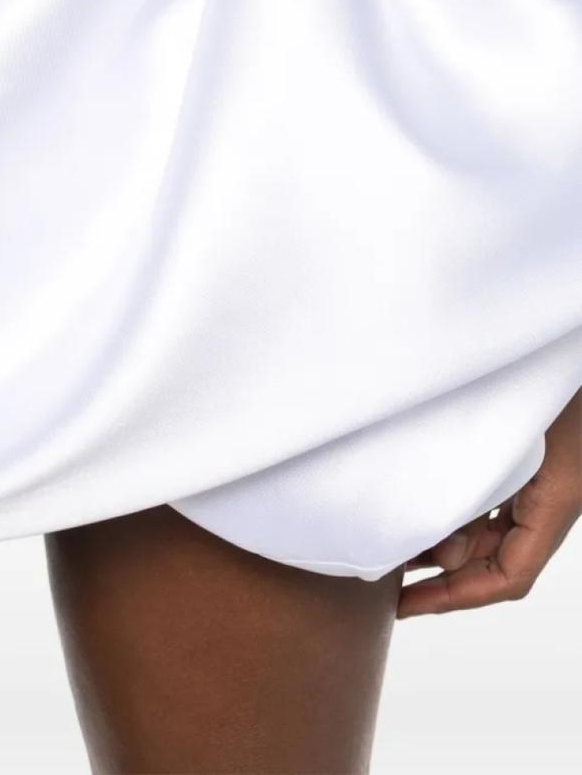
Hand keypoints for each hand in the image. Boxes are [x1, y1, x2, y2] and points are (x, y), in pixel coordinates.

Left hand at [396, 387, 581, 617]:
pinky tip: (418, 496)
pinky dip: (456, 503)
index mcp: (555, 501)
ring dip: (444, 534)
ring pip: (490, 525)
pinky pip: (492, 495)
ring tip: (388, 537)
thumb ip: (479, 482)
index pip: (509, 576)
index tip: (408, 605)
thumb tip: (439, 543)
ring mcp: (540, 477)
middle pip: (495, 556)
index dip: (456, 596)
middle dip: (441, 570)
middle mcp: (550, 497)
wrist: (574, 338)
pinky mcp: (531, 454)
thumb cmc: (557, 376)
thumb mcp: (517, 433)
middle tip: (381, 569)